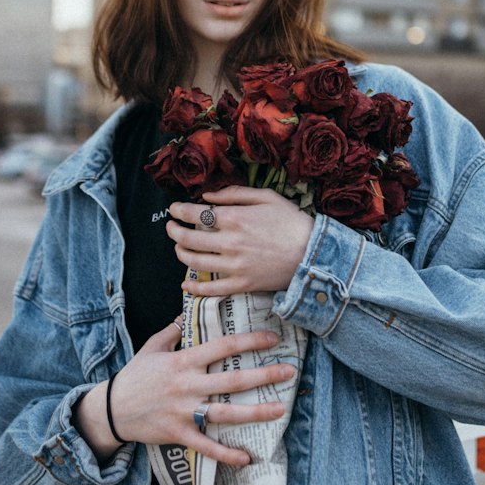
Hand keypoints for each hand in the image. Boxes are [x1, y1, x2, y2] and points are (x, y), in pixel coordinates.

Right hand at [72, 320, 295, 465]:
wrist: (111, 409)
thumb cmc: (134, 376)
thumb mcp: (151, 347)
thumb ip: (172, 331)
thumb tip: (187, 313)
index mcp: (183, 361)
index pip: (222, 347)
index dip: (249, 342)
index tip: (272, 339)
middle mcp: (187, 385)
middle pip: (232, 379)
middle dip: (263, 375)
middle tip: (289, 372)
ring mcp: (184, 411)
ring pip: (225, 413)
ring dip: (255, 412)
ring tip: (281, 410)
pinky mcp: (179, 434)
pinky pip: (206, 445)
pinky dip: (226, 453)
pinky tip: (247, 457)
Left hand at [166, 187, 312, 298]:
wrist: (314, 253)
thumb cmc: (292, 221)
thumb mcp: (267, 197)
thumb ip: (234, 194)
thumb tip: (206, 196)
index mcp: (235, 218)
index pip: (195, 214)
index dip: (179, 211)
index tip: (174, 210)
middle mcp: (231, 242)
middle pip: (190, 239)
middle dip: (174, 232)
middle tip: (171, 228)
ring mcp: (235, 265)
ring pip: (195, 263)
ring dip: (181, 255)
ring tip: (178, 248)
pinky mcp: (242, 284)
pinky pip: (212, 290)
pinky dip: (195, 289)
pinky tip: (186, 285)